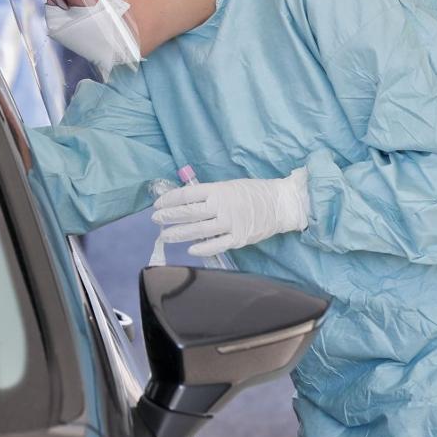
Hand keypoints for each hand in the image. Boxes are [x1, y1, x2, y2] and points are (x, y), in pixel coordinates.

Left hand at [151, 168, 309, 256]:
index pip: (186, 195)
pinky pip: (217, 245)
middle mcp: (221, 206)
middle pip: (188, 213)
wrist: (280, 204)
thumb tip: (183, 201)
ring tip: (164, 236)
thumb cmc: (251, 192)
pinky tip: (190, 249)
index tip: (157, 204)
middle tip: (155, 220)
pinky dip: (202, 248)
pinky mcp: (239, 238)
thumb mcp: (227, 186)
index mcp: (217, 190)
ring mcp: (230, 223)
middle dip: (168, 217)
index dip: (169, 200)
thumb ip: (207, 194)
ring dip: (178, 233)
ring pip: (198, 230)